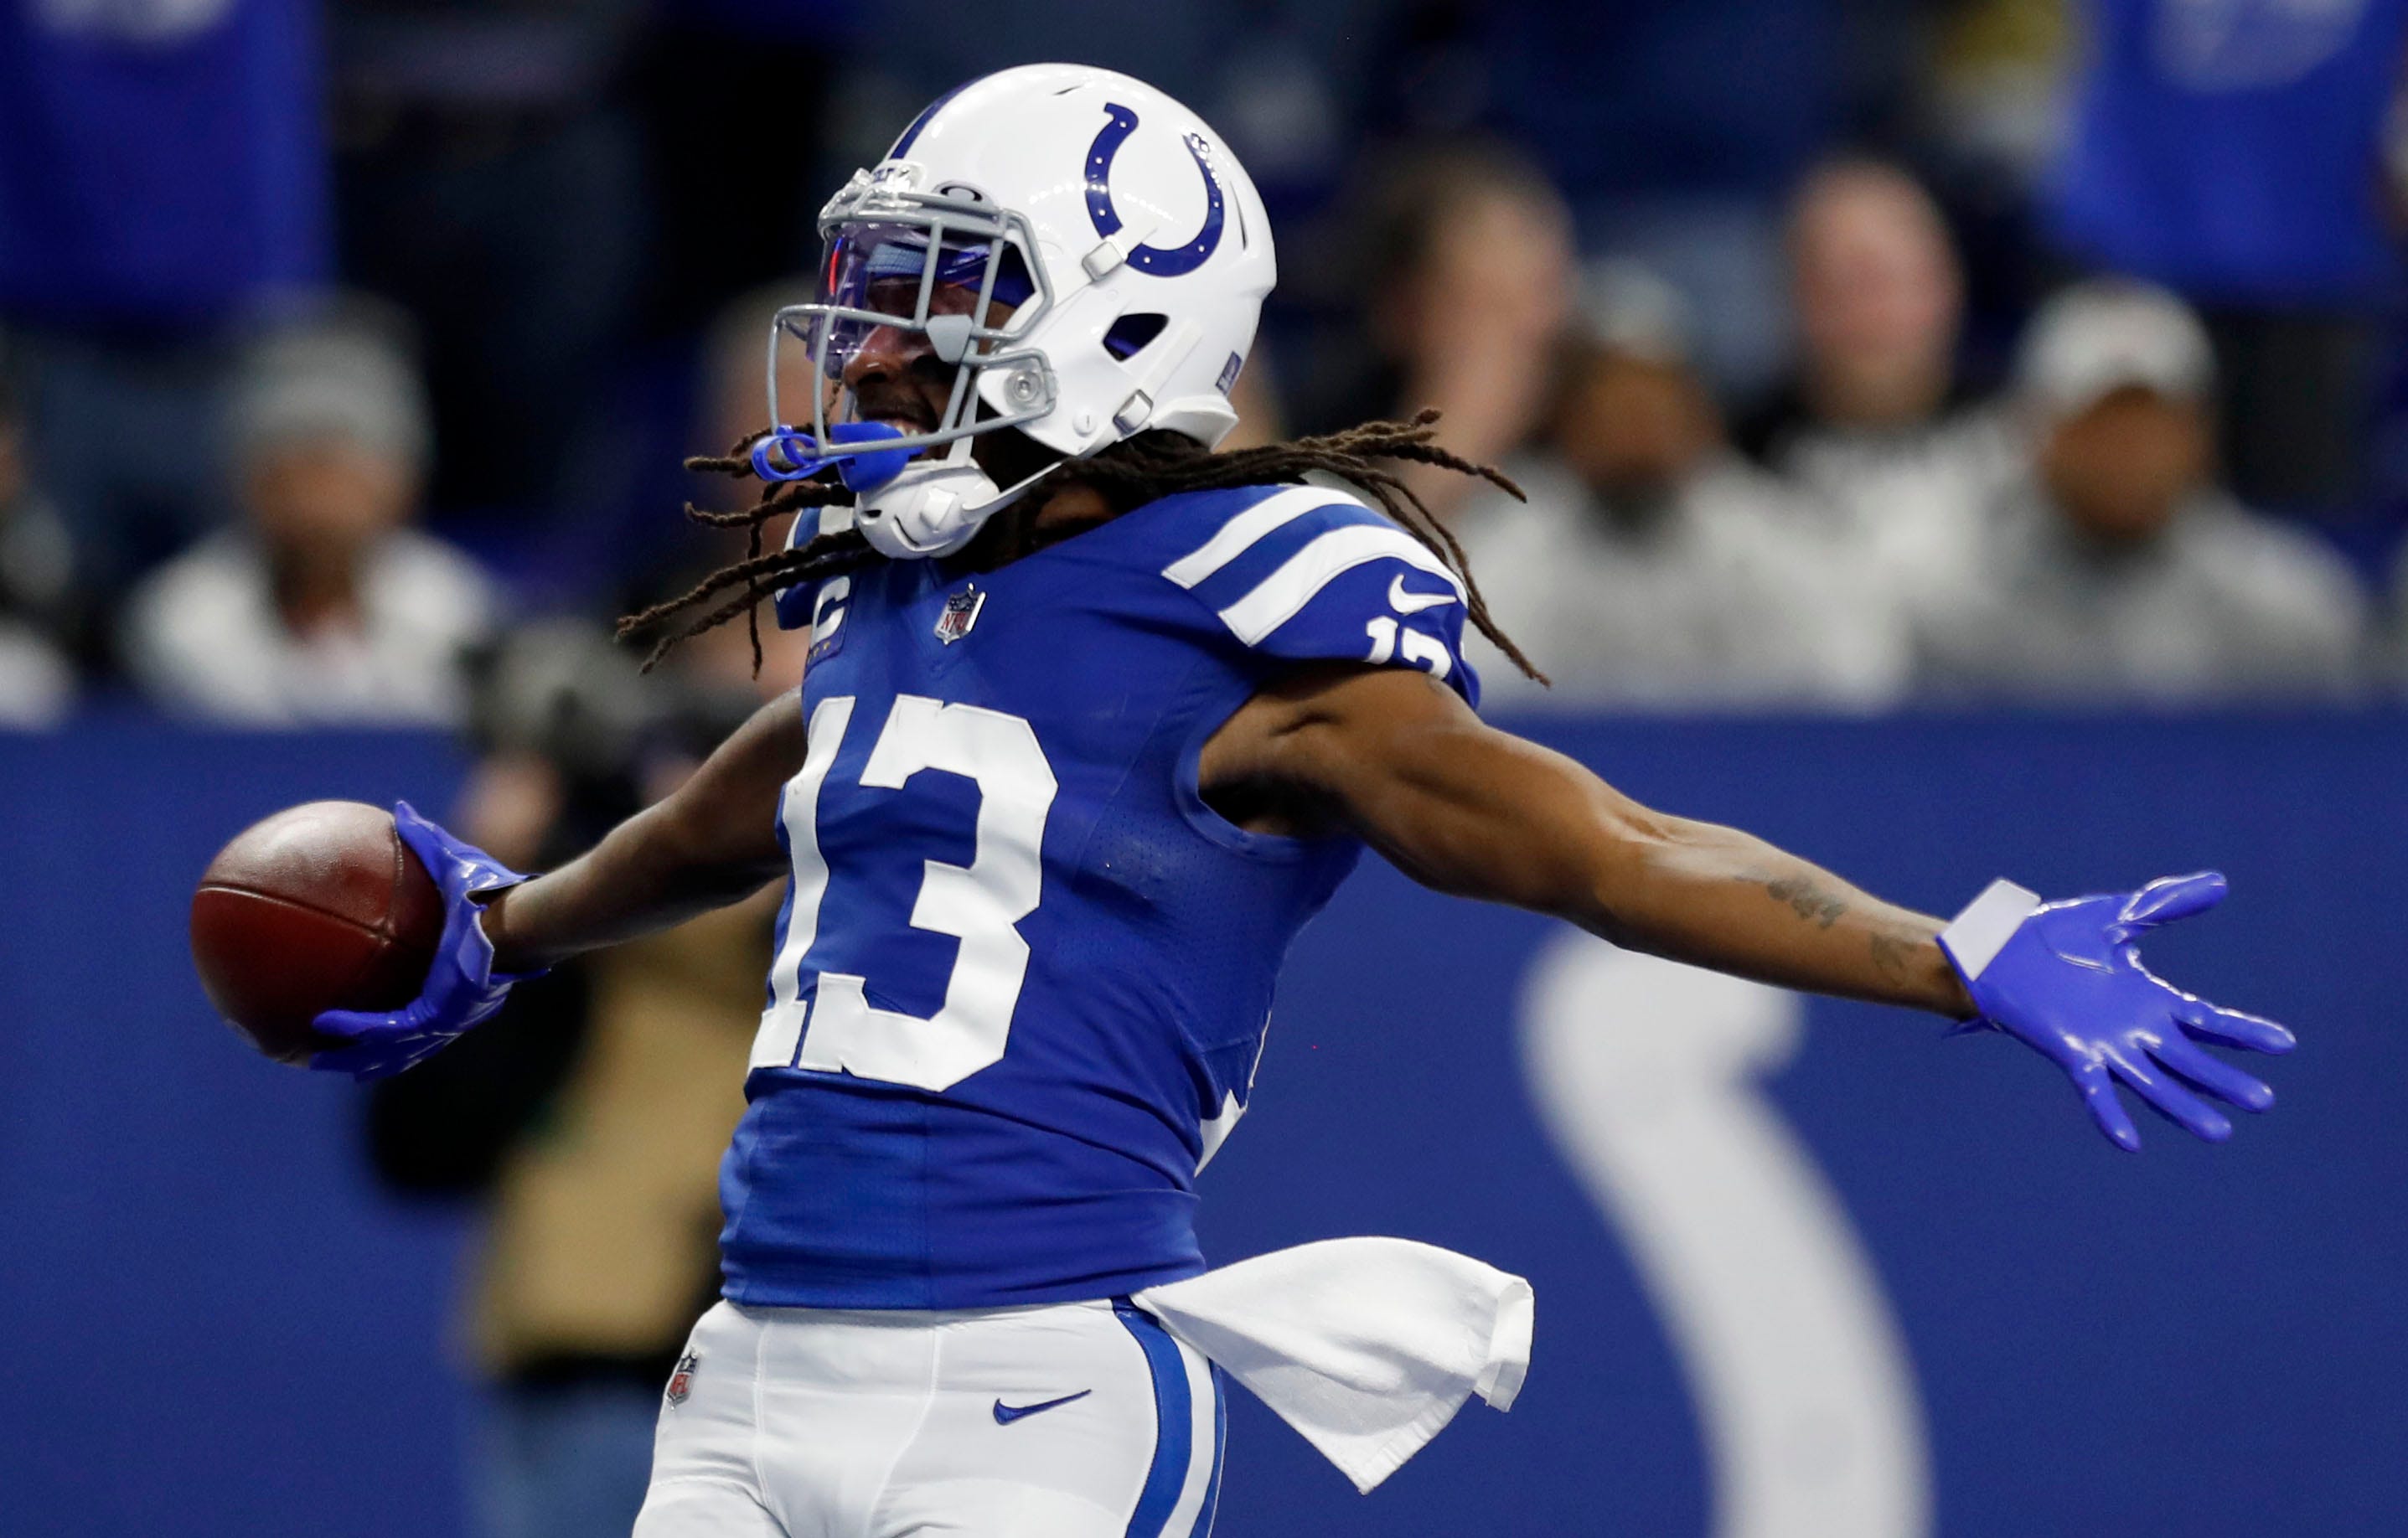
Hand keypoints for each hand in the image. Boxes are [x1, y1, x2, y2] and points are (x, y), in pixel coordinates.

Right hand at [309, 802, 542, 1080]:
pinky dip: (356, 1031)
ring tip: (312, 1061)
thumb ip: (425, 842)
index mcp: (450, 984)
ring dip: (353, 1059)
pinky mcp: (438, 1014)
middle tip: (323, 1055)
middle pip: (400, 1046)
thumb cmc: (494, 891)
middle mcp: (448, 1009)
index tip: (359, 1022)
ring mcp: (443, 1016)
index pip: (415, 1011)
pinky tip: (324, 1027)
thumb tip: (401, 810)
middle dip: (362, 1056)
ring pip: (391, 1051)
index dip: (387, 1023)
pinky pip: (388, 1030)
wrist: (517, 917)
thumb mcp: (452, 863)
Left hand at [1938, 872, 2295, 1150]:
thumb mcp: (2117, 914)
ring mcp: (2104, 1045)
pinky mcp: (2071, 1052)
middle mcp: (2134, 1029)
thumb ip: (2166, 903)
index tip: (2285, 1044)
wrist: (1998, 949)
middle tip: (2263, 1102)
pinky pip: (2095, 1090)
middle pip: (2190, 1060)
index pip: (2207, 1021)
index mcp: (2149, 1000)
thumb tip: (2220, 884)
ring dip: (2184, 1108)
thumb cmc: (2054, 934)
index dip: (2244, 1032)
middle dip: (2224, 1081)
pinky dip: (2110, 1115)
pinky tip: (2129, 1142)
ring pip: (2153, 1084)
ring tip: (2219, 1133)